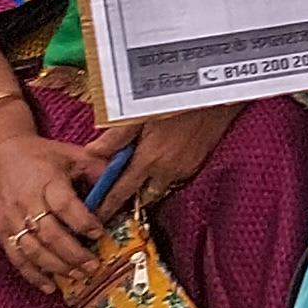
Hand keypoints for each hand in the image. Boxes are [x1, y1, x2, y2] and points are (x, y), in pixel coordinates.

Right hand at [0, 127, 108, 292]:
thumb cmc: (43, 156)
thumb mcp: (72, 154)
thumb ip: (98, 169)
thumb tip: (124, 184)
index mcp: (46, 181)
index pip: (64, 205)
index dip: (82, 222)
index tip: (100, 233)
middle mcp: (26, 202)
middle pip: (48, 233)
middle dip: (73, 253)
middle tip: (94, 266)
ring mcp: (11, 218)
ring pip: (32, 249)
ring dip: (56, 267)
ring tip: (79, 276)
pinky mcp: (2, 230)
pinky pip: (16, 257)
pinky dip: (32, 275)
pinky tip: (50, 287)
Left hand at [85, 103, 234, 219]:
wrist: (215, 91)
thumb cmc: (175, 97)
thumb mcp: (138, 113)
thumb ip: (115, 137)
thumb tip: (92, 152)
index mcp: (149, 159)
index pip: (122, 192)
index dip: (108, 206)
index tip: (98, 216)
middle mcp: (169, 170)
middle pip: (144, 197)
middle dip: (131, 197)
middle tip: (118, 191)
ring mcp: (187, 167)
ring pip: (162, 187)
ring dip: (150, 184)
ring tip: (141, 170)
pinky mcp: (200, 161)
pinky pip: (177, 177)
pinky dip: (165, 174)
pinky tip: (162, 157)